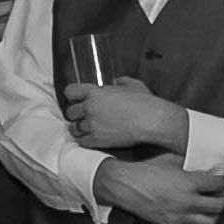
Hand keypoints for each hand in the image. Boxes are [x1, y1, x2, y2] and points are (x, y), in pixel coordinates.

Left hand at [64, 78, 185, 152]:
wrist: (153, 121)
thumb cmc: (146, 102)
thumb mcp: (134, 85)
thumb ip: (121, 81)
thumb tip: (117, 82)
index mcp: (95, 92)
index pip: (70, 91)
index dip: (73, 97)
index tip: (77, 100)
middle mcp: (90, 107)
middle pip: (70, 112)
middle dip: (76, 115)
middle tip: (83, 117)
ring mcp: (93, 124)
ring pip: (74, 128)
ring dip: (79, 129)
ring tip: (84, 130)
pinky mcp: (98, 140)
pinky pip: (82, 141)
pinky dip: (84, 141)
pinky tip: (90, 139)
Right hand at [101, 156, 223, 223]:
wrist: (123, 185)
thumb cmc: (143, 172)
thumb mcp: (169, 160)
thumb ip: (188, 164)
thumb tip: (200, 168)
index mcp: (188, 183)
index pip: (217, 185)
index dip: (221, 182)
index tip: (219, 181)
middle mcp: (187, 201)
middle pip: (218, 206)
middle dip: (221, 199)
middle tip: (218, 195)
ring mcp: (180, 216)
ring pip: (210, 222)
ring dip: (214, 215)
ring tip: (211, 209)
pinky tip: (200, 222)